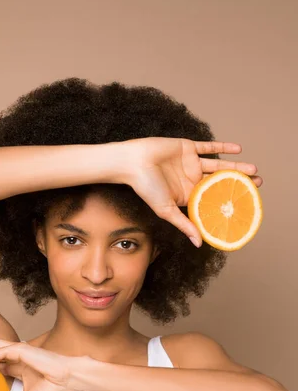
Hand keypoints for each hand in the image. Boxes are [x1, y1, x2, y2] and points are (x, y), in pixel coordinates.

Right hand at [119, 137, 262, 245]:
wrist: (133, 163)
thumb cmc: (146, 188)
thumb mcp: (166, 211)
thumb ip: (184, 225)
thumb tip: (199, 244)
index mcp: (188, 195)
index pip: (213, 198)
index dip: (228, 201)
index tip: (245, 204)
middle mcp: (191, 179)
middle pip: (220, 181)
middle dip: (239, 182)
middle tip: (258, 184)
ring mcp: (190, 163)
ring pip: (218, 165)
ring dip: (236, 166)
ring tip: (253, 169)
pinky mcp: (187, 147)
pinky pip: (208, 146)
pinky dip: (223, 147)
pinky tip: (238, 149)